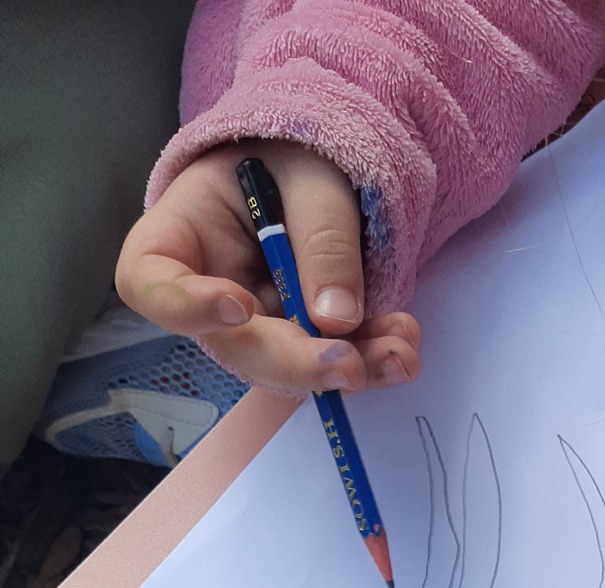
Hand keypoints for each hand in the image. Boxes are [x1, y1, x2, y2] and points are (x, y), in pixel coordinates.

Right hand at [116, 141, 419, 394]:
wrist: (319, 163)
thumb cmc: (293, 152)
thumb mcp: (311, 171)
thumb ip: (322, 235)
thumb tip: (336, 319)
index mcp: (178, 234)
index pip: (149, 282)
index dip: (185, 307)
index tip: (239, 305)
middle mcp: (207, 291)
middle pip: (234, 346)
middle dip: (296, 362)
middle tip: (348, 365)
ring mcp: (255, 324)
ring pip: (290, 367)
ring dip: (349, 367)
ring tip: (400, 354)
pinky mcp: (299, 339)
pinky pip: (328, 361)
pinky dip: (370, 358)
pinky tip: (402, 347)